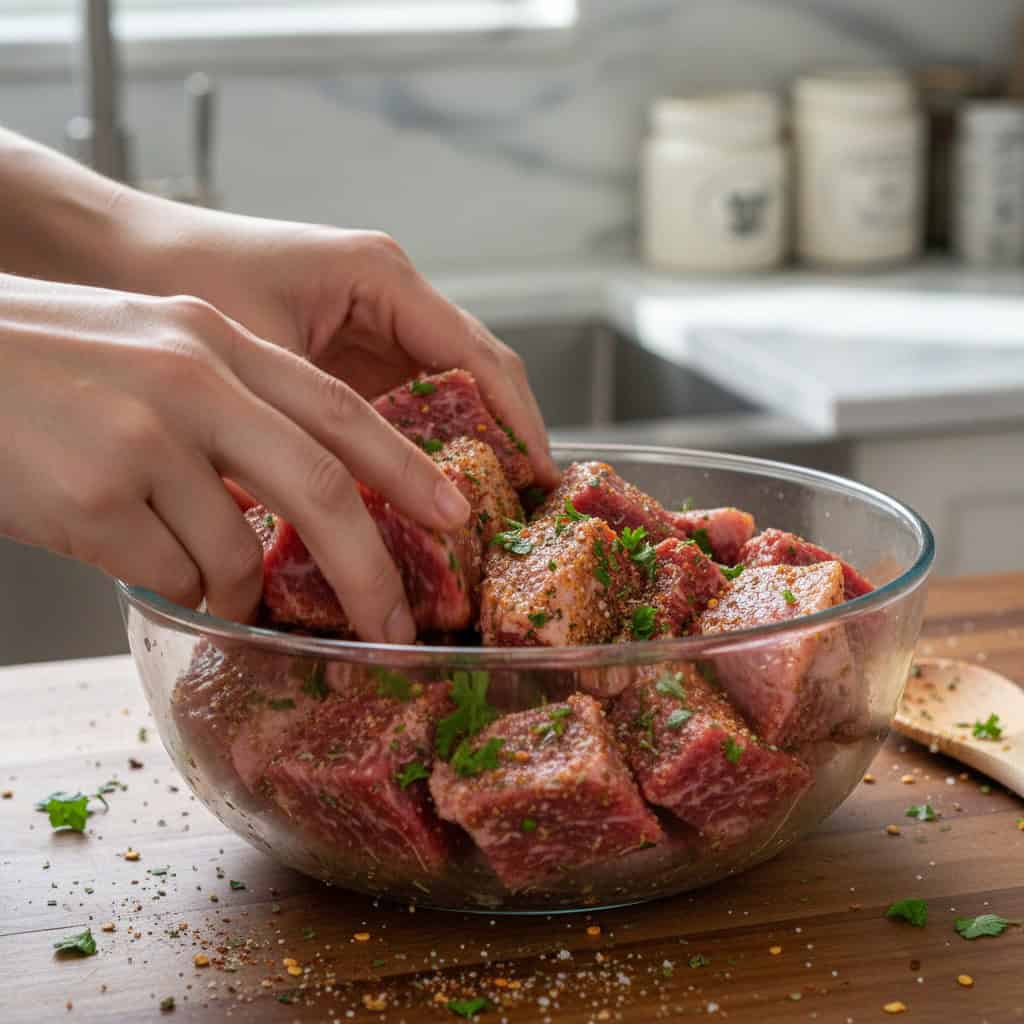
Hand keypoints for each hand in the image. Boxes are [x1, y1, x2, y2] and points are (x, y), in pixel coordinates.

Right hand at [0, 273, 474, 641]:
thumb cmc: (43, 364)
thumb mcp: (153, 352)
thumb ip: (233, 410)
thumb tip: (297, 507)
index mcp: (215, 341)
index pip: (339, 410)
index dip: (407, 467)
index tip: (454, 515)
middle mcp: (190, 380)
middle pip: (323, 489)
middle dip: (372, 571)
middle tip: (400, 625)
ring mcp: (140, 438)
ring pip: (235, 555)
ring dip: (233, 589)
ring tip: (198, 573)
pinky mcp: (92, 498)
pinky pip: (170, 576)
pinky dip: (173, 587)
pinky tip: (129, 553)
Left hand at [137, 213, 559, 488]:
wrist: (122, 258)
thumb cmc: (183, 280)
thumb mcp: (259, 354)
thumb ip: (316, 422)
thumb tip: (357, 506)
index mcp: (382, 279)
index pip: (477, 356)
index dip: (517, 421)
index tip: (541, 477)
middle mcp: (390, 299)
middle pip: (476, 377)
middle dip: (504, 442)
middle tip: (522, 510)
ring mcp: (372, 327)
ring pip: (447, 396)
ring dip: (467, 452)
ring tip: (486, 516)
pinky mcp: (350, 356)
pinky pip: (404, 408)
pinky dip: (419, 451)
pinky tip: (421, 497)